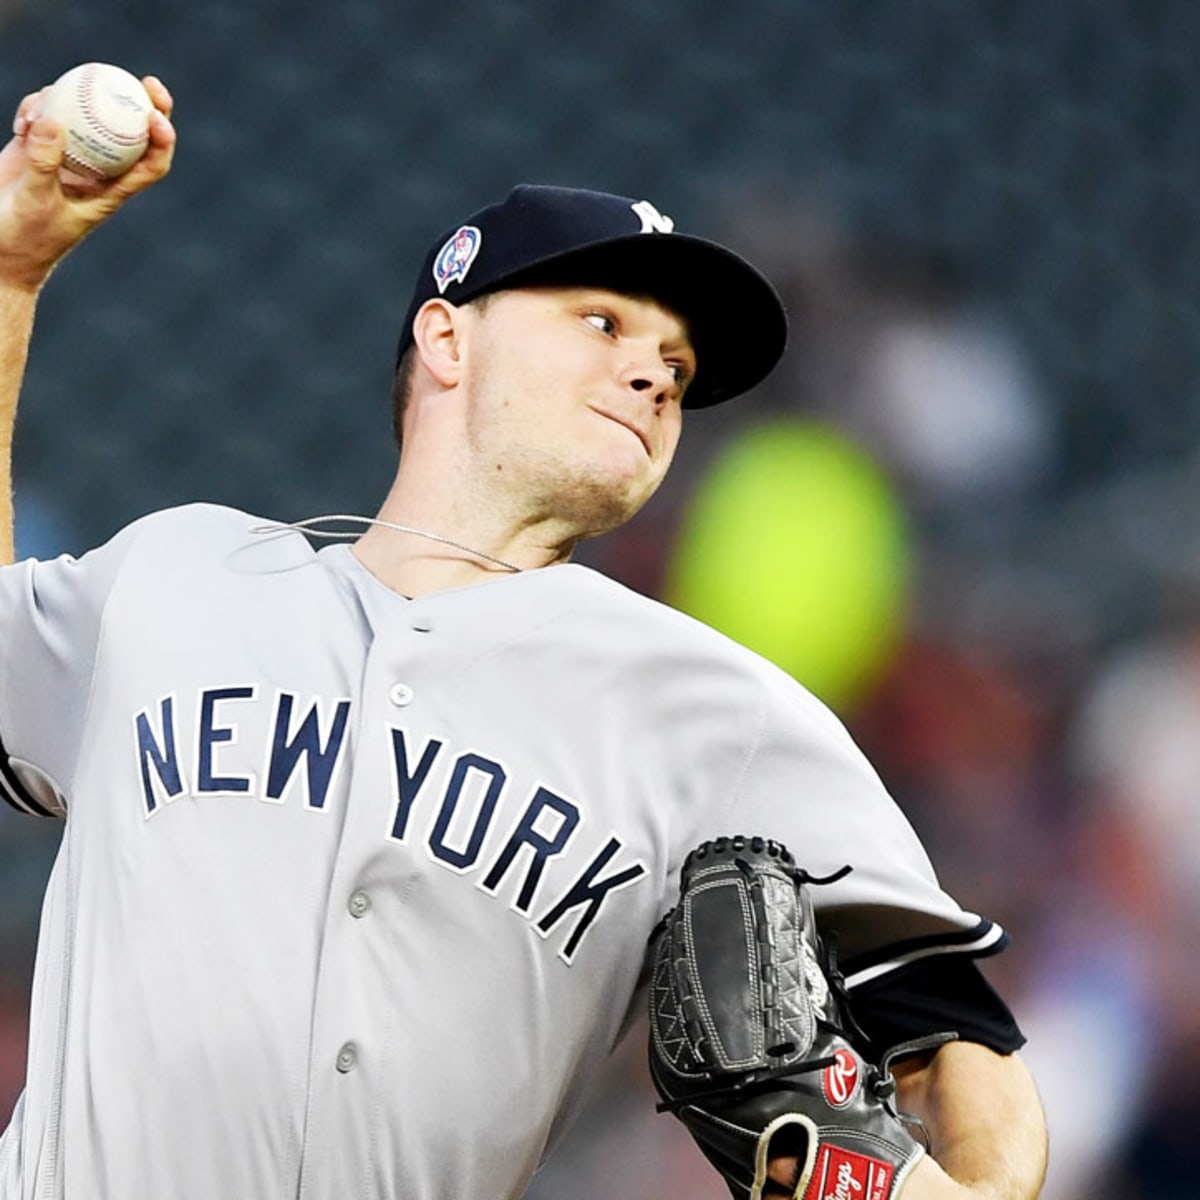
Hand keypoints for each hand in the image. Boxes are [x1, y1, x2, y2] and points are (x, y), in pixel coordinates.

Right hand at [0, 74, 175, 291]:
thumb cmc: (27, 237)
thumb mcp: (36, 202)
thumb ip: (44, 164)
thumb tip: (53, 119)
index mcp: (111, 191)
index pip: (150, 165)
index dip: (163, 141)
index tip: (158, 117)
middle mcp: (96, 170)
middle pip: (130, 133)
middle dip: (145, 105)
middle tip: (147, 81)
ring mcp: (68, 156)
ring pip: (85, 116)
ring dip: (74, 101)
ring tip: (45, 106)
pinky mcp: (38, 147)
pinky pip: (45, 116)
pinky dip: (37, 109)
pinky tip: (22, 122)